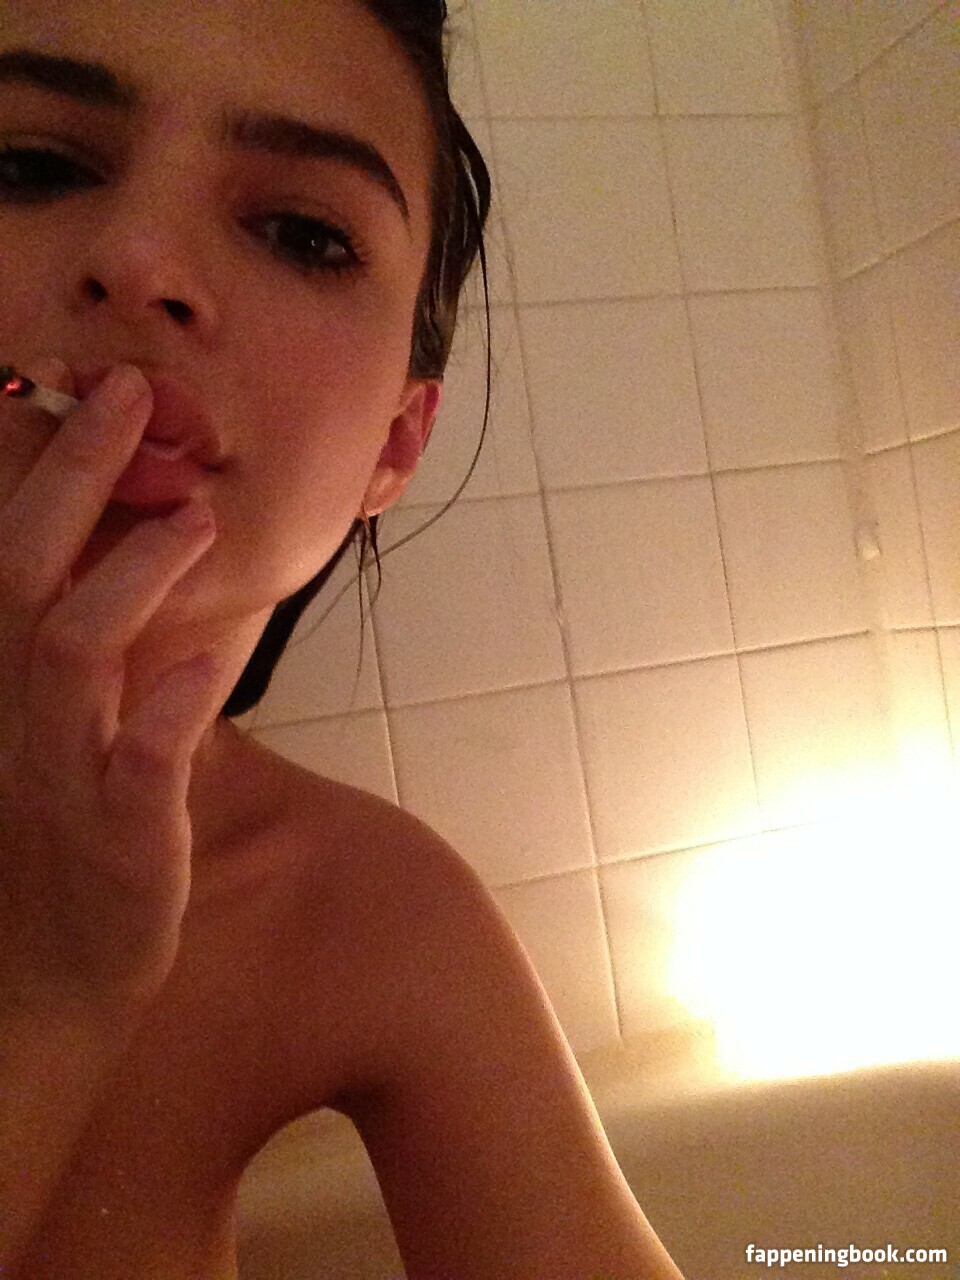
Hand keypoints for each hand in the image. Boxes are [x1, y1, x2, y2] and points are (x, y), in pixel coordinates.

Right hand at [0, 358, 222, 1018]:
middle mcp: (16, 714)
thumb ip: (86, 649)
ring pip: (72, 653)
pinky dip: (169, 709)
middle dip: (71, 479)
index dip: (43, 470)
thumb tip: (132, 555)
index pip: (9, 556)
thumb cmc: (65, 841)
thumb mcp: (61, 734)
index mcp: (6, 683)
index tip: (94, 393)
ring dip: (130, 575)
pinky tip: (204, 663)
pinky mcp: (117, 839)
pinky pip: (139, 764)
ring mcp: (60, 774)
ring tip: (195, 518)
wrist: (47, 983)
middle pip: (23, 575)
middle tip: (130, 396)